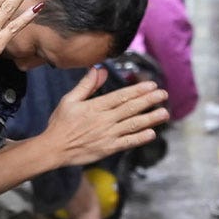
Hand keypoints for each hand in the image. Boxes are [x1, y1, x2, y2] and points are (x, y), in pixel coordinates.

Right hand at [43, 67, 169, 166]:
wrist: (53, 149)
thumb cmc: (61, 123)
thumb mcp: (70, 100)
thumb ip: (87, 84)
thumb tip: (100, 68)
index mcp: (96, 107)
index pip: (121, 96)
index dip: (138, 90)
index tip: (152, 84)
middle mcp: (104, 120)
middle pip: (131, 108)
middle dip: (149, 100)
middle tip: (163, 94)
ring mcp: (107, 135)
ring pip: (133, 125)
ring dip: (150, 118)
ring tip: (164, 113)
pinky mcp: (108, 149)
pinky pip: (127, 143)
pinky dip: (140, 138)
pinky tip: (152, 133)